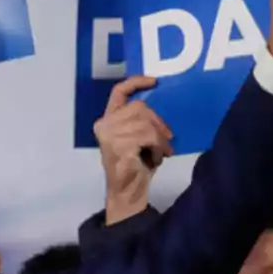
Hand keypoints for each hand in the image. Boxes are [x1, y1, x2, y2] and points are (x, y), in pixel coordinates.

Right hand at [93, 76, 173, 224]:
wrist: (127, 192)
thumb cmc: (134, 166)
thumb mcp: (136, 138)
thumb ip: (141, 121)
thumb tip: (159, 112)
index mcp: (107, 120)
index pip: (119, 92)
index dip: (136, 82)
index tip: (155, 81)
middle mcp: (104, 124)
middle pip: (139, 107)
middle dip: (158, 122)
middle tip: (168, 139)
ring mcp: (110, 135)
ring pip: (146, 123)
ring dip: (160, 139)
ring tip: (162, 152)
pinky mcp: (119, 145)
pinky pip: (148, 136)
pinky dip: (158, 147)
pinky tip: (157, 158)